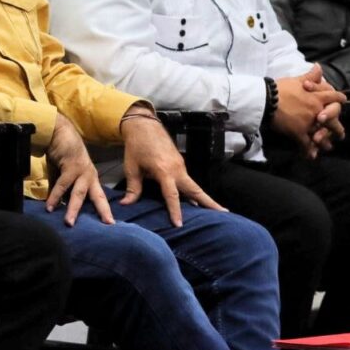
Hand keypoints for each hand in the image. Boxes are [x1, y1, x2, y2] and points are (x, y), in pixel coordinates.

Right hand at [44, 113, 113, 225]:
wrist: (58, 131)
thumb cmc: (61, 151)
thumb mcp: (61, 173)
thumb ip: (59, 188)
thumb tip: (54, 205)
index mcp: (90, 177)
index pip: (98, 196)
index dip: (103, 209)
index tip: (110, 223)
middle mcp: (89, 175)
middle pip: (97, 196)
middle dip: (103, 211)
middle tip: (108, 225)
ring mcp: (81, 171)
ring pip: (79, 194)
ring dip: (73, 209)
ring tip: (69, 223)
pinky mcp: (71, 167)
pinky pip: (62, 185)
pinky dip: (55, 196)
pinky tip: (50, 206)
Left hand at [119, 106, 223, 226]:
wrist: (143, 125)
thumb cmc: (136, 146)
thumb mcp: (132, 168)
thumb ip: (133, 188)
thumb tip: (126, 204)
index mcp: (164, 171)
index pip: (172, 195)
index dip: (175, 211)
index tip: (179, 224)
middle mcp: (177, 169)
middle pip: (195, 189)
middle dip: (209, 202)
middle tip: (223, 214)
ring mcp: (180, 165)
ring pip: (194, 185)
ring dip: (203, 197)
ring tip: (216, 211)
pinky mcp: (179, 163)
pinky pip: (188, 180)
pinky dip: (193, 190)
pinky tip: (195, 201)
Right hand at [273, 65, 345, 158]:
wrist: (266, 99)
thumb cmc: (280, 88)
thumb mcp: (296, 80)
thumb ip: (310, 76)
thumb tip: (319, 67)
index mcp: (317, 97)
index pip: (334, 98)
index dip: (339, 100)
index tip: (341, 101)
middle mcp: (317, 111)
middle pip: (333, 119)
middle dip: (337, 127)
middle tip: (340, 134)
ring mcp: (309, 123)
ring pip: (322, 134)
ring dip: (325, 142)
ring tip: (327, 147)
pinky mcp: (299, 133)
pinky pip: (306, 144)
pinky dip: (308, 151)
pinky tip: (311, 156)